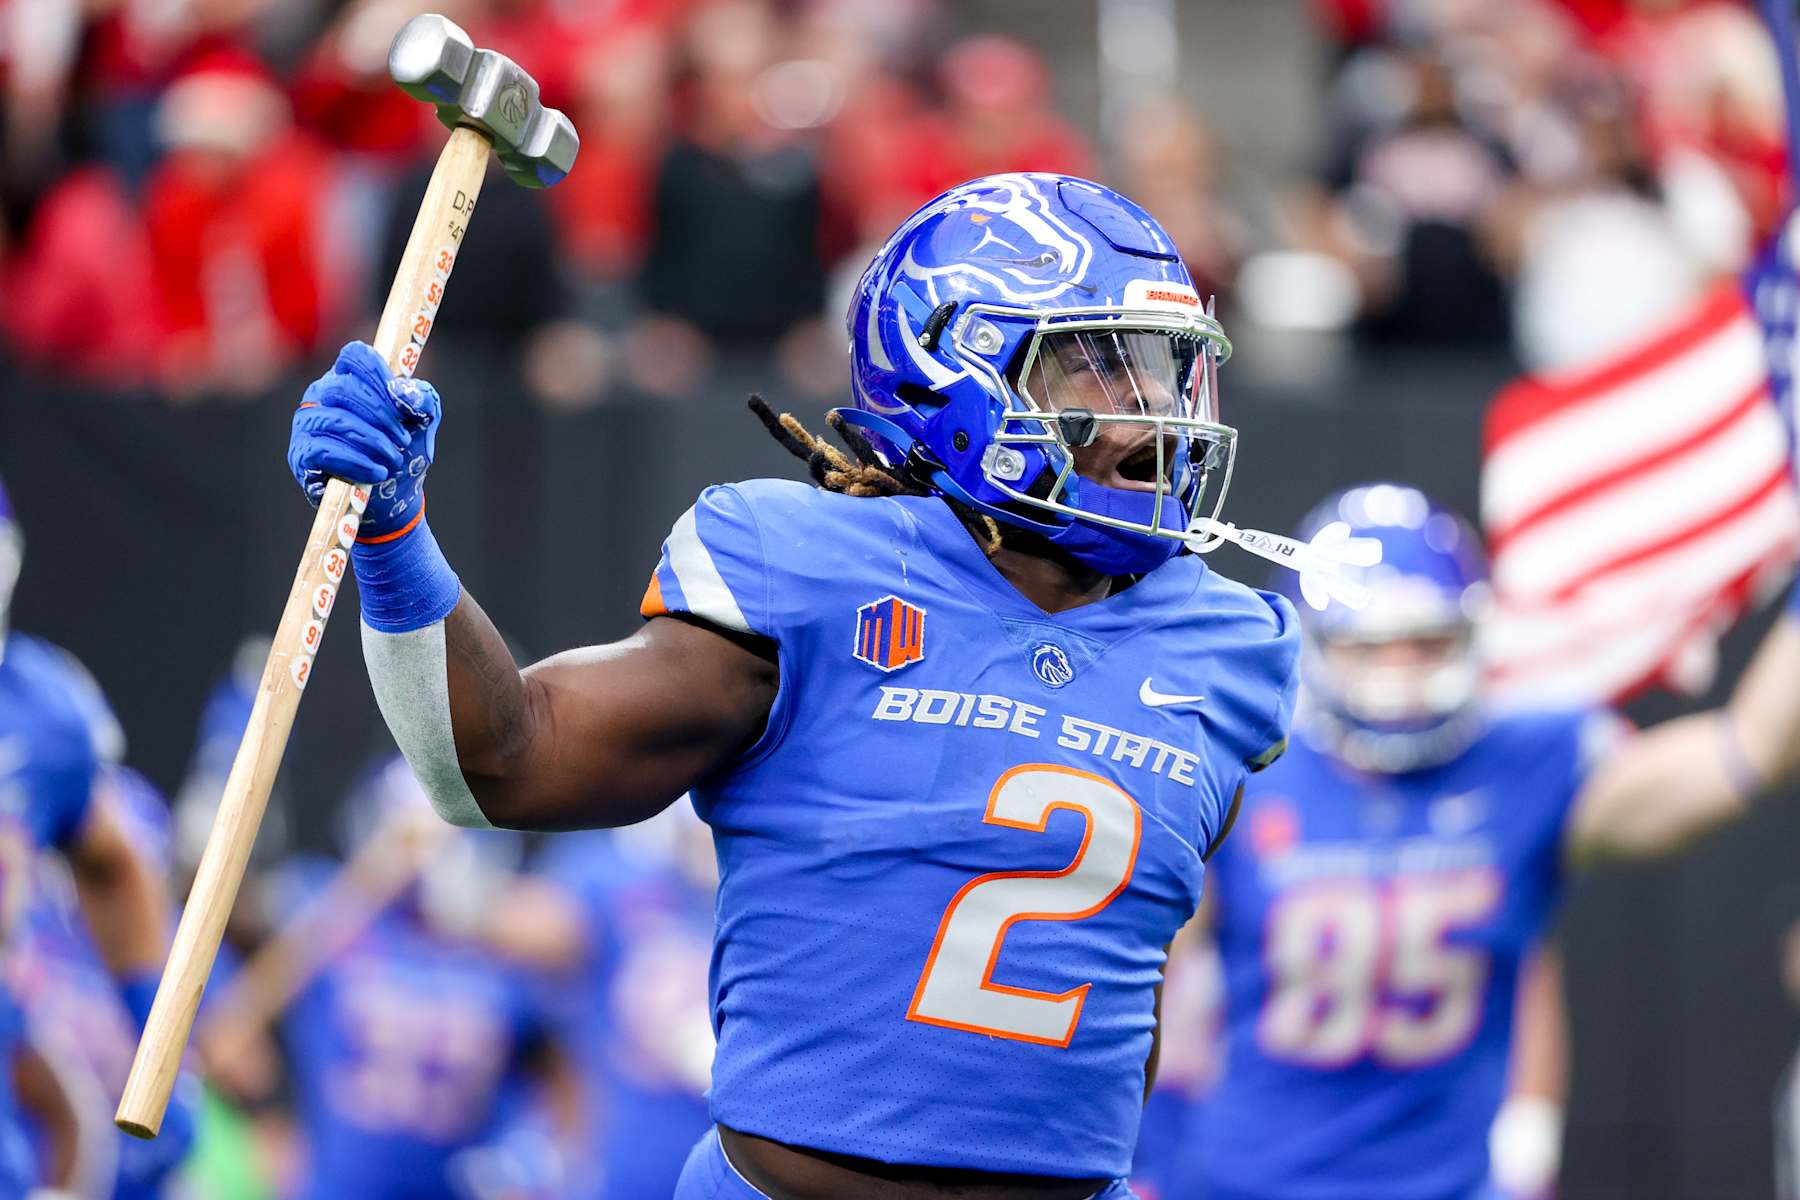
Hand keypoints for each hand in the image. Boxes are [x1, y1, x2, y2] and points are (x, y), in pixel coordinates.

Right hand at [288, 342, 441, 539]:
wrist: (391, 498)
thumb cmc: (403, 451)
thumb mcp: (423, 422)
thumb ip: (423, 399)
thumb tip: (403, 392)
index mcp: (349, 377)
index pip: (354, 356)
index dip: (378, 373)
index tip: (401, 402)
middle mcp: (321, 394)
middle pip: (344, 387)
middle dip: (381, 415)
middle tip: (403, 439)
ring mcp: (307, 423)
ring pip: (335, 420)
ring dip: (372, 441)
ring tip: (393, 460)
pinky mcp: (300, 454)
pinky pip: (323, 451)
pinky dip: (356, 462)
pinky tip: (376, 473)